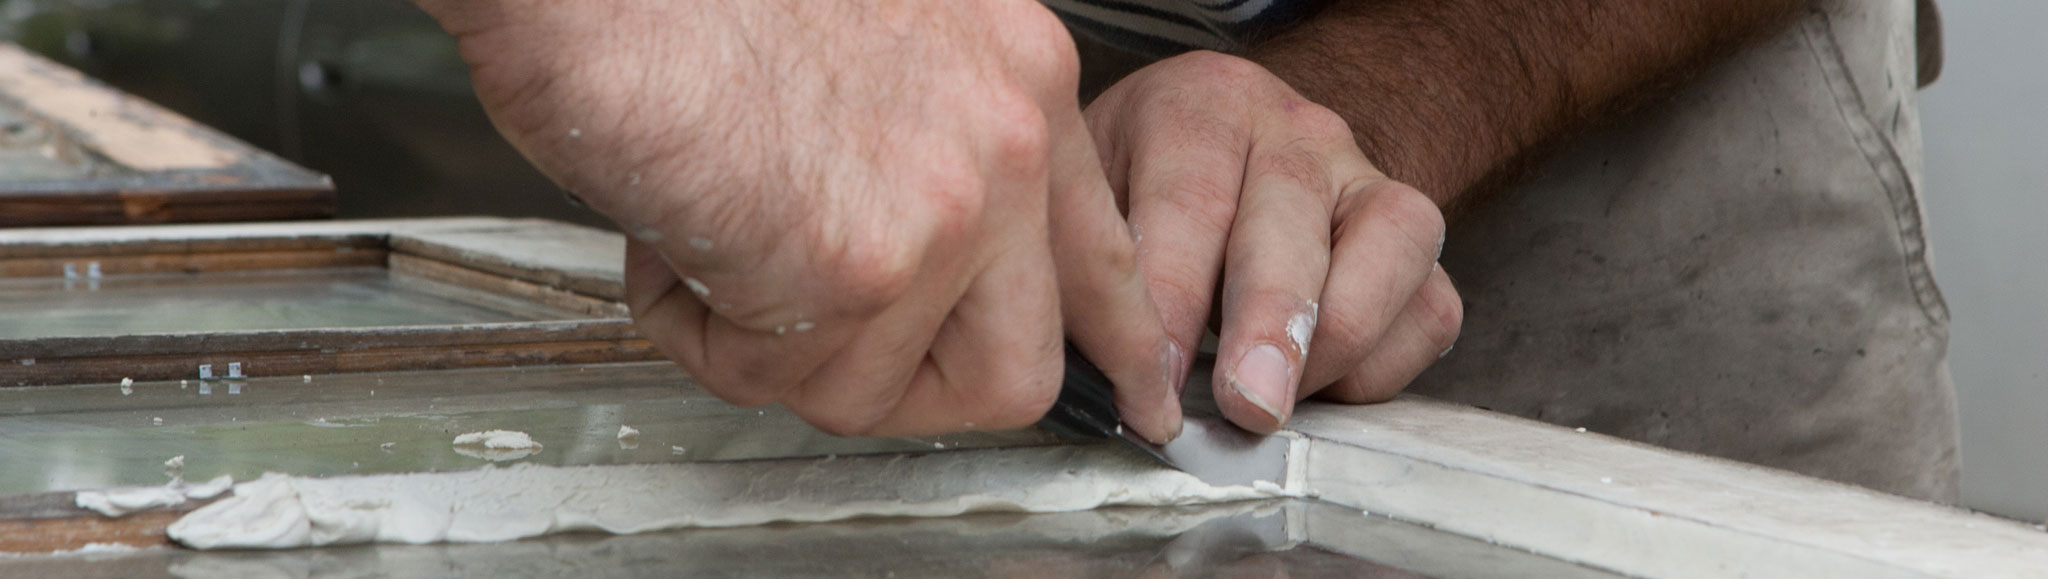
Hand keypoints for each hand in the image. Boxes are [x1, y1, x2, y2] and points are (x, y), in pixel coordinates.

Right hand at [416, 0, 1183, 439]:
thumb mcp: (880, 41)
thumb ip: (935, 143)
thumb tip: (920, 257)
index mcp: (1020, 74)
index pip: (1101, 251)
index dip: (1105, 339)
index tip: (1126, 387)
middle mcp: (1007, 140)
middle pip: (1020, 366)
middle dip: (915, 388)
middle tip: (832, 352)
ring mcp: (947, 207)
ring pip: (885, 391)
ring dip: (779, 356)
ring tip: (713, 260)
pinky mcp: (859, 267)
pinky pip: (786, 380)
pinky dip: (706, 337)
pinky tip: (673, 249)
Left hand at [1084, 51, 1462, 432]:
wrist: (1229, 142)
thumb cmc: (1143, 181)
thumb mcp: (1091, 194)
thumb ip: (1089, 268)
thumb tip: (1092, 372)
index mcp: (1201, 107)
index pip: (1189, 205)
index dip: (1169, 307)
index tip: (1150, 385)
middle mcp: (1295, 133)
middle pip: (1291, 232)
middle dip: (1267, 332)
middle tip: (1243, 406)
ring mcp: (1368, 179)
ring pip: (1388, 256)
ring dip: (1330, 351)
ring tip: (1272, 407)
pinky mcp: (1414, 240)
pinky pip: (1426, 312)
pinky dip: (1377, 369)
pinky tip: (1313, 391)